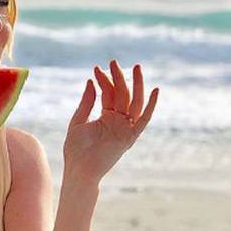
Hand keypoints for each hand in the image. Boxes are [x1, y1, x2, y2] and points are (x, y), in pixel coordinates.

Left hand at [63, 60, 158, 186]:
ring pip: (134, 102)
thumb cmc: (75, 149)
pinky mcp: (129, 137)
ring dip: (136, 85)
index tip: (96, 69)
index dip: (104, 80)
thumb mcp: (78, 121)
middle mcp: (118, 121)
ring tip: (136, 67)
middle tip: (113, 61)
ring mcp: (124, 128)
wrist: (79, 169)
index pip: (109, 93)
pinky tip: (155, 91)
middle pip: (122, 94)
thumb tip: (90, 80)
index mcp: (106, 117)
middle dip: (119, 77)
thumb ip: (86, 102)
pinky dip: (151, 106)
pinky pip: (143, 120)